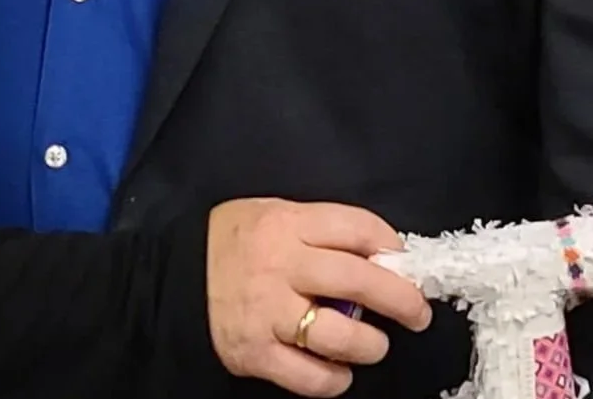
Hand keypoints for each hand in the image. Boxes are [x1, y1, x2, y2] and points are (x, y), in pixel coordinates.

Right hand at [206, 198, 430, 396]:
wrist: (175, 274)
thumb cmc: (235, 241)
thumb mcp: (272, 213)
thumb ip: (320, 230)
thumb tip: (380, 254)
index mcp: (288, 223)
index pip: (357, 227)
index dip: (391, 245)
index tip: (403, 263)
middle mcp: (281, 265)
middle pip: (359, 280)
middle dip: (401, 299)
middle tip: (417, 313)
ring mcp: (268, 311)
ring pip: (340, 336)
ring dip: (371, 345)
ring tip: (374, 345)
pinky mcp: (255, 352)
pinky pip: (311, 377)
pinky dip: (334, 379)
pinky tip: (337, 371)